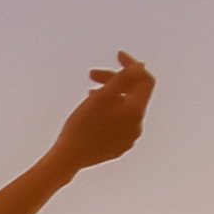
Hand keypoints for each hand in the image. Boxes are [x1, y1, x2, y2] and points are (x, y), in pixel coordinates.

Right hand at [44, 52, 154, 175]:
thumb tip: (141, 65)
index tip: (117, 55)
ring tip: (90, 92)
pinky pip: (120, 123)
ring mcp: (129, 138)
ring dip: (111, 96)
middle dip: (115, 80)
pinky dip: (109, 112)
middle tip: (91, 75)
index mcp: (135, 112)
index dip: (132, 65)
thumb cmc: (82, 125)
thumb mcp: (102, 96)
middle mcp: (137, 126)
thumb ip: (123, 79)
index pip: (145, 81)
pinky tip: (93, 112)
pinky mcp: (119, 146)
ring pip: (125, 108)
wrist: (68, 157)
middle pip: (133, 94)